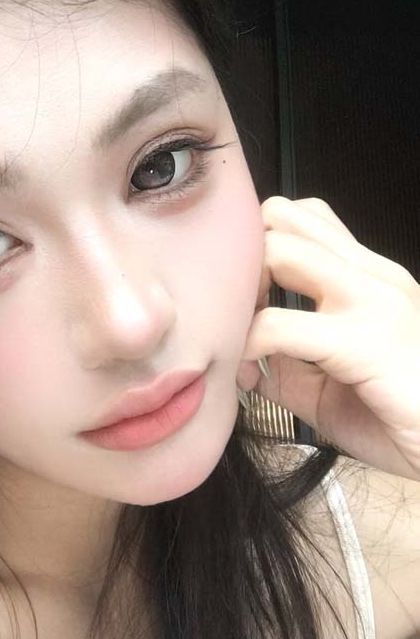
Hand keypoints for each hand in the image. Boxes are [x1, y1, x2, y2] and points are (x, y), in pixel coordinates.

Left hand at [237, 196, 419, 481]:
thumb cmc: (405, 421)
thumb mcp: (333, 388)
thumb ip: (289, 368)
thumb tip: (243, 365)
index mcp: (368, 278)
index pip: (302, 219)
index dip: (258, 251)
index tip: (244, 302)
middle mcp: (372, 276)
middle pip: (282, 217)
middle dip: (243, 259)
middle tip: (235, 312)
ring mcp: (373, 301)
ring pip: (280, 249)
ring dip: (244, 290)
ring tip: (241, 334)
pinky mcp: (366, 341)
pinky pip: (278, 325)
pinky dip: (247, 345)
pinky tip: (247, 372)